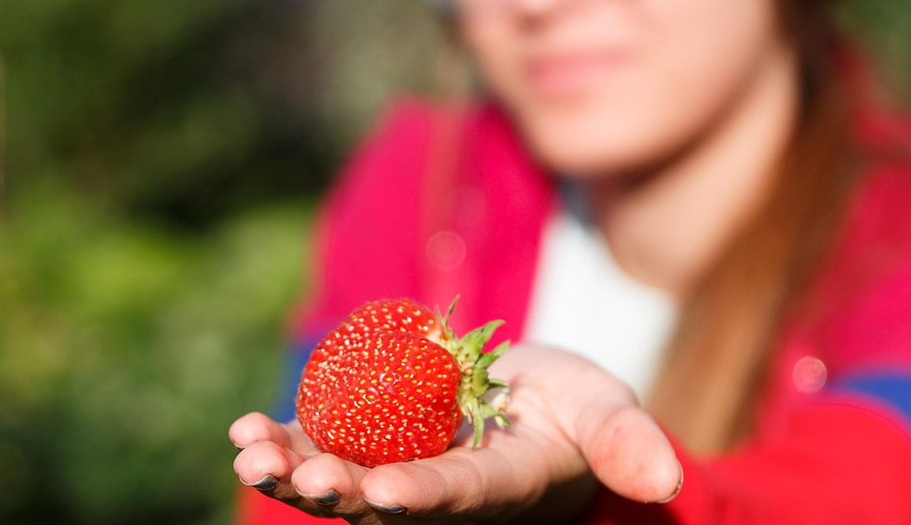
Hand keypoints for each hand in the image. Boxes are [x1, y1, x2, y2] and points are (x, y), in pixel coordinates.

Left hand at [230, 344, 681, 523]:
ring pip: (339, 480)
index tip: (387, 495)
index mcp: (496, 488)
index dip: (423, 498)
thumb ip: (625, 443)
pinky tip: (244, 433)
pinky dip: (286, 440)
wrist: (531, 407)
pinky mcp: (372, 438)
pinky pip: (324, 444)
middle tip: (305, 480)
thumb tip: (666, 474)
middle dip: (341, 494)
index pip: (457, 498)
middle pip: (382, 502)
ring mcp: (398, 466)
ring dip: (292, 471)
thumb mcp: (608, 416)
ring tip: (249, 455)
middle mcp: (438, 491)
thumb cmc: (575, 415)